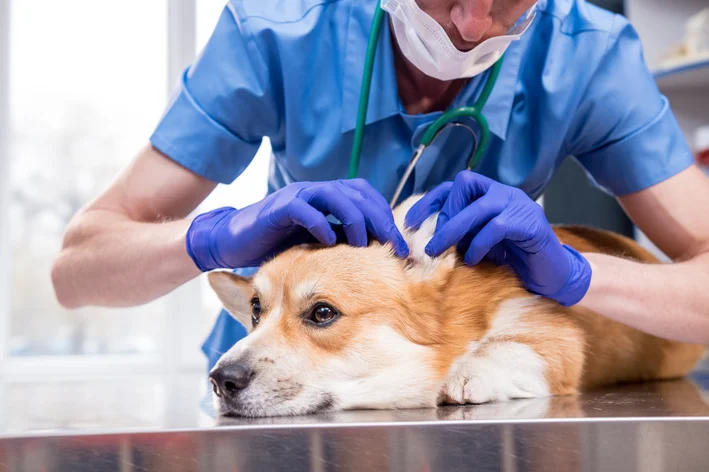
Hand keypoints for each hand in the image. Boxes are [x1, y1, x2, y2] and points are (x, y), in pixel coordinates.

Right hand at [186, 179, 408, 270]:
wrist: (237, 240)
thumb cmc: (279, 243)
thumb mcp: (317, 243)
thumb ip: (341, 241)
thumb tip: (376, 258)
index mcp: (330, 197)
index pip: (367, 196)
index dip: (386, 216)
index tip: (400, 245)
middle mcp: (318, 192)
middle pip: (359, 195)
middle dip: (380, 220)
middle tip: (392, 246)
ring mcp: (299, 196)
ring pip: (336, 196)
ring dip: (354, 220)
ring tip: (363, 244)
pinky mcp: (279, 207)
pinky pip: (305, 209)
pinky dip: (319, 224)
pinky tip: (328, 241)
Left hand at [405, 171, 590, 305]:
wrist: (552, 275)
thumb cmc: (514, 260)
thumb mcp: (480, 244)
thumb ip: (461, 234)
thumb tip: (428, 240)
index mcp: (490, 195)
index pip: (455, 185)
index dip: (430, 200)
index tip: (409, 222)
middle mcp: (504, 193)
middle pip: (465, 184)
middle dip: (444, 214)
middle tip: (433, 243)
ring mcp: (519, 204)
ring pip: (478, 206)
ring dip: (452, 230)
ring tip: (438, 251)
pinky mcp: (529, 222)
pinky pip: (496, 226)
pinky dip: (478, 243)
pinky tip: (472, 259)